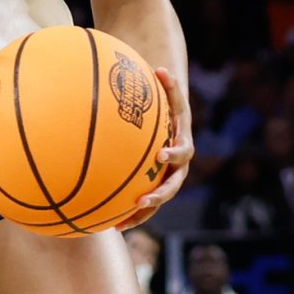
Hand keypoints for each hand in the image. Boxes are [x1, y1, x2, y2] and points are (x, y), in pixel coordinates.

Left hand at [118, 67, 193, 229]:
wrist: (173, 121)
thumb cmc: (166, 103)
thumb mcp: (167, 93)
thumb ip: (165, 84)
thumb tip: (159, 68)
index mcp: (182, 143)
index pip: (182, 149)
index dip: (174, 153)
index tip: (161, 155)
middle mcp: (179, 165)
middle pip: (173, 184)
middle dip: (159, 194)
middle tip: (143, 200)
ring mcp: (170, 178)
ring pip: (159, 200)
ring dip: (143, 213)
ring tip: (123, 224)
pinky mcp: (158, 186)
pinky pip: (146, 204)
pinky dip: (132, 214)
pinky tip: (111, 225)